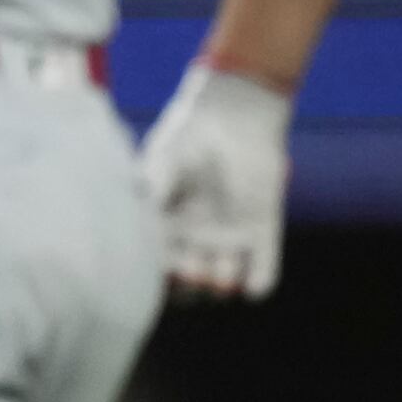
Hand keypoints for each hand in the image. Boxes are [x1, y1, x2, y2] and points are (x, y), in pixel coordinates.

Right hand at [139, 60, 291, 300]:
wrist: (235, 115)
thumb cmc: (190, 135)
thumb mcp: (163, 162)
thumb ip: (152, 190)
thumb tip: (138, 217)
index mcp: (167, 223)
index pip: (159, 264)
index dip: (159, 274)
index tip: (162, 267)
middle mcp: (196, 236)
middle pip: (190, 282)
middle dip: (190, 285)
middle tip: (190, 271)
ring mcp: (230, 237)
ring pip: (223, 282)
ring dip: (221, 286)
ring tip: (217, 273)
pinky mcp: (262, 232)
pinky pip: (263, 272)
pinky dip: (259, 284)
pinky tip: (250, 281)